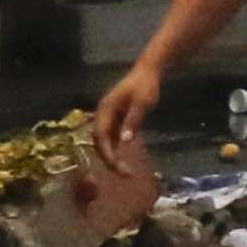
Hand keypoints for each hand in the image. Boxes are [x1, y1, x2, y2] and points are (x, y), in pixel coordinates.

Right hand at [88, 62, 164, 181]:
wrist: (147, 72)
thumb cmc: (145, 86)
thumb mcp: (142, 103)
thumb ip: (133, 121)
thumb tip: (125, 142)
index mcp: (105, 110)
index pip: (100, 136)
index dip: (106, 153)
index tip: (116, 167)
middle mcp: (102, 114)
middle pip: (99, 140)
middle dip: (108, 158)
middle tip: (124, 174)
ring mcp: (107, 116)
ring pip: (104, 140)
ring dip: (111, 156)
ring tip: (123, 171)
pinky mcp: (115, 118)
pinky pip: (110, 137)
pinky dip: (115, 149)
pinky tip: (122, 159)